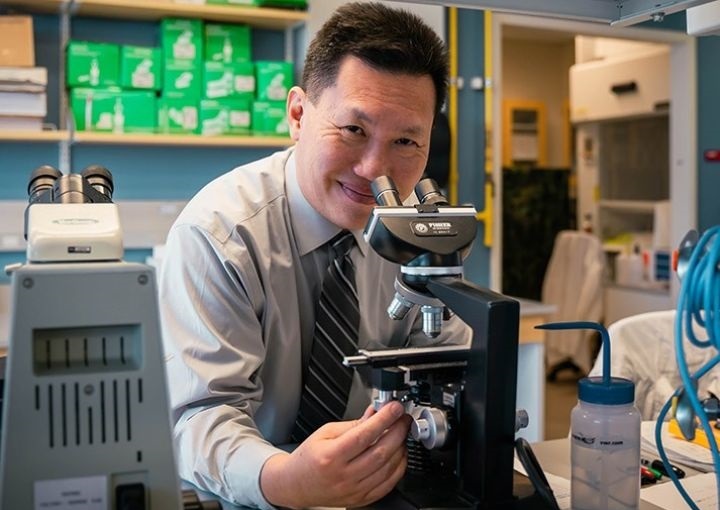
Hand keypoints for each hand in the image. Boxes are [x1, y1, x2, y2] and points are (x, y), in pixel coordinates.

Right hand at [260, 401, 410, 508]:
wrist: (296, 485)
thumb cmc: (308, 458)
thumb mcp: (324, 433)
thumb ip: (352, 424)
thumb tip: (375, 414)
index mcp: (331, 456)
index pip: (364, 435)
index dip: (384, 419)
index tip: (394, 408)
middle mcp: (343, 476)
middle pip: (380, 452)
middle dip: (397, 431)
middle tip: (402, 418)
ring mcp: (354, 490)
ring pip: (388, 468)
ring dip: (400, 448)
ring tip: (400, 434)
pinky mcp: (361, 499)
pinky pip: (388, 484)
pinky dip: (398, 467)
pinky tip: (398, 454)